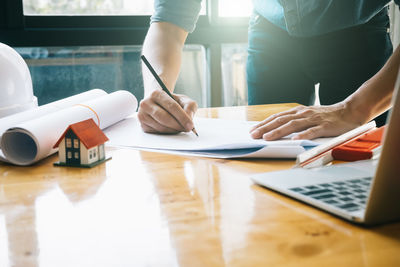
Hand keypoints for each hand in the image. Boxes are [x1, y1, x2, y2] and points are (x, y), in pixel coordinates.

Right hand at [138, 90, 197, 133]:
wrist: (159, 104)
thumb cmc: (172, 102)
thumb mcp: (183, 100)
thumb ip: (190, 107)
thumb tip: (188, 119)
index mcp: (156, 94)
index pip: (171, 106)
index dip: (182, 117)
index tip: (191, 125)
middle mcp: (146, 103)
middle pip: (165, 118)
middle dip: (178, 125)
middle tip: (187, 129)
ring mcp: (142, 115)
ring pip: (161, 127)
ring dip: (174, 130)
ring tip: (180, 128)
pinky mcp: (143, 125)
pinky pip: (157, 132)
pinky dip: (167, 133)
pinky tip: (171, 128)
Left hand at [249, 103, 363, 139]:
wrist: (350, 111)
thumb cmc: (326, 116)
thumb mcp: (307, 116)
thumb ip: (295, 121)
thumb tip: (277, 130)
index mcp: (298, 112)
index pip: (277, 117)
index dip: (264, 124)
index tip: (252, 131)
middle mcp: (303, 114)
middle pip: (281, 120)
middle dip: (265, 128)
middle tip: (254, 135)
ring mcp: (313, 119)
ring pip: (293, 125)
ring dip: (279, 131)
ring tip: (268, 138)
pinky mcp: (324, 126)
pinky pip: (312, 131)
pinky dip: (302, 135)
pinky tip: (294, 139)